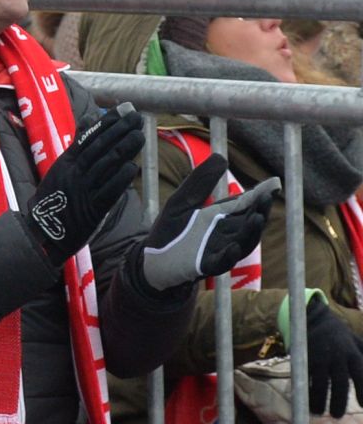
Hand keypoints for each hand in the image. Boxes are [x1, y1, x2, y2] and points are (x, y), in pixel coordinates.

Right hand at [22, 103, 143, 267]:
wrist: (43, 232)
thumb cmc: (55, 198)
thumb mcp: (61, 168)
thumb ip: (78, 144)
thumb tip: (90, 119)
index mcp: (66, 163)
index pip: (88, 138)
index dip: (106, 123)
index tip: (123, 110)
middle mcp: (75, 174)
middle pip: (99, 149)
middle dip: (119, 131)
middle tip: (136, 118)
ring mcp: (84, 191)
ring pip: (105, 166)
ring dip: (124, 150)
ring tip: (139, 136)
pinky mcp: (93, 209)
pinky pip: (108, 191)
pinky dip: (120, 179)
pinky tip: (132, 167)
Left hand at [138, 155, 279, 291]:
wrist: (150, 258)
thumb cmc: (170, 230)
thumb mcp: (183, 201)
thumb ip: (200, 182)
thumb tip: (220, 157)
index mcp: (223, 217)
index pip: (245, 204)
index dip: (259, 195)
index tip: (274, 184)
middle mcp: (226, 234)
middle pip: (249, 223)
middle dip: (259, 211)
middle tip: (267, 198)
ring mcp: (217, 251)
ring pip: (242, 242)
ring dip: (251, 232)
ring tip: (258, 218)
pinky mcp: (204, 266)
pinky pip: (221, 263)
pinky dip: (229, 256)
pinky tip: (235, 247)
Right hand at [302, 301, 362, 418]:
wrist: (315, 319)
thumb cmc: (340, 337)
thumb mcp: (357, 344)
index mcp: (353, 354)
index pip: (361, 375)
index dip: (362, 392)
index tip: (362, 406)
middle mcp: (338, 357)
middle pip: (340, 384)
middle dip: (339, 402)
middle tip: (337, 415)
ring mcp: (321, 358)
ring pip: (321, 384)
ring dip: (320, 400)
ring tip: (319, 412)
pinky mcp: (306, 358)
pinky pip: (307, 378)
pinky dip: (307, 392)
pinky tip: (307, 401)